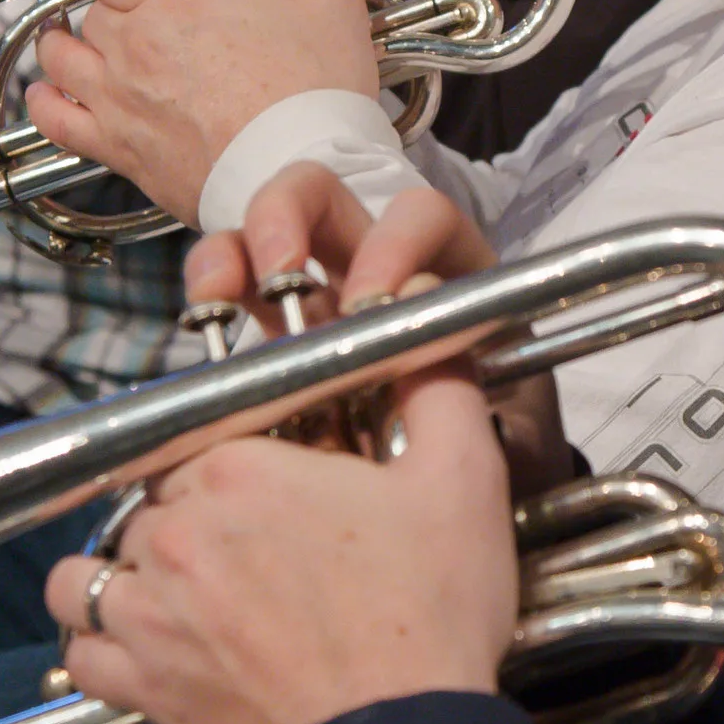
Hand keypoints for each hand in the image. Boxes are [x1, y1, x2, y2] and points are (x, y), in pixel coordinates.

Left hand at [21, 0, 382, 225]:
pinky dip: (45, 104)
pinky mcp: (116, 149)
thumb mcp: (329, 3)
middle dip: (109, 9)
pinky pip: (55, 121)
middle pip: (92, 9)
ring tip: (83, 45)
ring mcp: (117, 98)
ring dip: (67, 45)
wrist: (301, 176)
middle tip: (138, 18)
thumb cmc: (317, 94)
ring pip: (60, 55)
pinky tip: (48, 95)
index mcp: (173, 0)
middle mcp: (132, 45)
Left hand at [47, 366, 517, 723]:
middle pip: (153, 498)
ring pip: (97, 565)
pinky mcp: (142, 682)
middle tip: (256, 551)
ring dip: (129, 572)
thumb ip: (432, 386)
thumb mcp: (462, 481)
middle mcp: (174, 530)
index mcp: (238, 467)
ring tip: (183, 590)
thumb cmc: (430, 618)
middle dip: (194, 517)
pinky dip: (102, 643)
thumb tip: (414, 310)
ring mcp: (147, 610)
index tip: (278, 490)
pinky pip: (82, 648)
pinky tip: (143, 643)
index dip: (242, 461)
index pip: (203, 435)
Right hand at [189, 175, 569, 493]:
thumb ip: (511, 414)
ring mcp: (321, 293)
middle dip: (293, 216)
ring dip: (237, 245)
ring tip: (217, 292)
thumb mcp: (522, 441)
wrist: (448, 523)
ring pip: (267, 230)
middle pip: (327, 199)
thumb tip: (462, 378)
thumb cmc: (498, 463)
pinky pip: (232, 285)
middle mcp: (382, 270)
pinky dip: (210, 286)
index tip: (372, 301)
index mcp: (450, 278)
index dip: (397, 243)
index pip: (425, 221)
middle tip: (278, 272)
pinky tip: (200, 319)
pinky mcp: (274, 329)